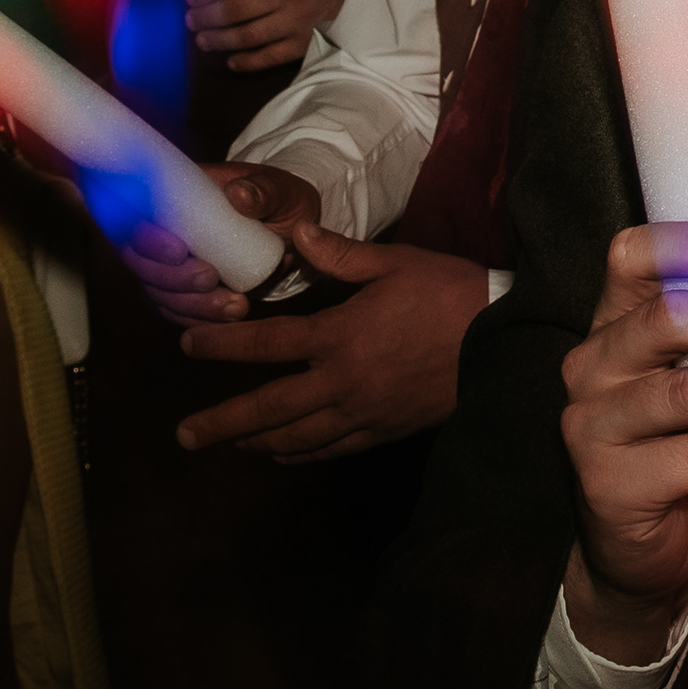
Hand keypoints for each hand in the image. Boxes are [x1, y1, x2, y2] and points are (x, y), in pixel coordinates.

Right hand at [123, 163, 320, 324]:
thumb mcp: (282, 190)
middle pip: (136, 258)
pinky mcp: (181, 289)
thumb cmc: (282, 201)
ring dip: (188, 304)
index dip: (145, 236)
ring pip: (154, 290)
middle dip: (169, 276)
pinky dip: (196, 320)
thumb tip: (238, 193)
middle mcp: (162, 227)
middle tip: (209, 279)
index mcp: (175, 192)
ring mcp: (168, 261)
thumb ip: (264, 190)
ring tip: (234, 306)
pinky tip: (226, 321)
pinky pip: (173, 310)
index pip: (133, 211)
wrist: (294, 232)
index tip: (179, 251)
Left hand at [175, 223, 490, 458]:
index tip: (187, 347)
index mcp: (341, 334)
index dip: (222, 346)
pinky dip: (303, 455)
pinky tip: (286, 455)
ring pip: (298, 437)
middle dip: (223, 423)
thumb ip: (340, 254)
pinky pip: (333, 450)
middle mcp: (343, 381)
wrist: (503, 342)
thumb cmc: (451, 293)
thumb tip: (294, 233)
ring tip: (231, 445)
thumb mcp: (397, 262)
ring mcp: (363, 412)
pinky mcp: (385, 431)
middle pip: (270, 408)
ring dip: (258, 442)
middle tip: (185, 437)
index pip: (267, 343)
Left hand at [185, 0, 355, 70]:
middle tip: (190, 20)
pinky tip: (231, 60)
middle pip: (235, 9)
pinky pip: (271, 56)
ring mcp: (297, 20)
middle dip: (206, 16)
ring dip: (219, 39)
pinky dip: (248, 62)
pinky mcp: (304, 41)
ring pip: (248, 35)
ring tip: (202, 39)